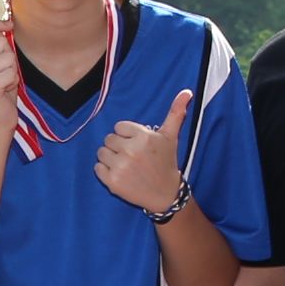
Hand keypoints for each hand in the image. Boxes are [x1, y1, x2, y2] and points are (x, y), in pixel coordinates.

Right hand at [0, 7, 22, 133]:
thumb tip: (5, 27)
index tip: (9, 24)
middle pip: (0, 42)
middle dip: (9, 56)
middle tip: (4, 71)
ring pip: (8, 57)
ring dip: (12, 70)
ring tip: (4, 81)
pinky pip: (11, 73)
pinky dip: (14, 81)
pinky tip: (6, 89)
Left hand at [97, 87, 192, 212]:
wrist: (164, 193)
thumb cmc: (166, 162)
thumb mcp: (170, 136)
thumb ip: (175, 112)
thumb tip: (187, 91)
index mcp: (143, 137)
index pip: (118, 127)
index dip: (127, 136)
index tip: (137, 145)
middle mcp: (131, 151)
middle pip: (108, 139)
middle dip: (118, 146)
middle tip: (131, 156)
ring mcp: (120, 167)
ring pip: (101, 152)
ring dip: (110, 158)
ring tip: (125, 165)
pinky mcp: (112, 181)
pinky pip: (97, 168)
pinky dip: (105, 171)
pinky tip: (119, 174)